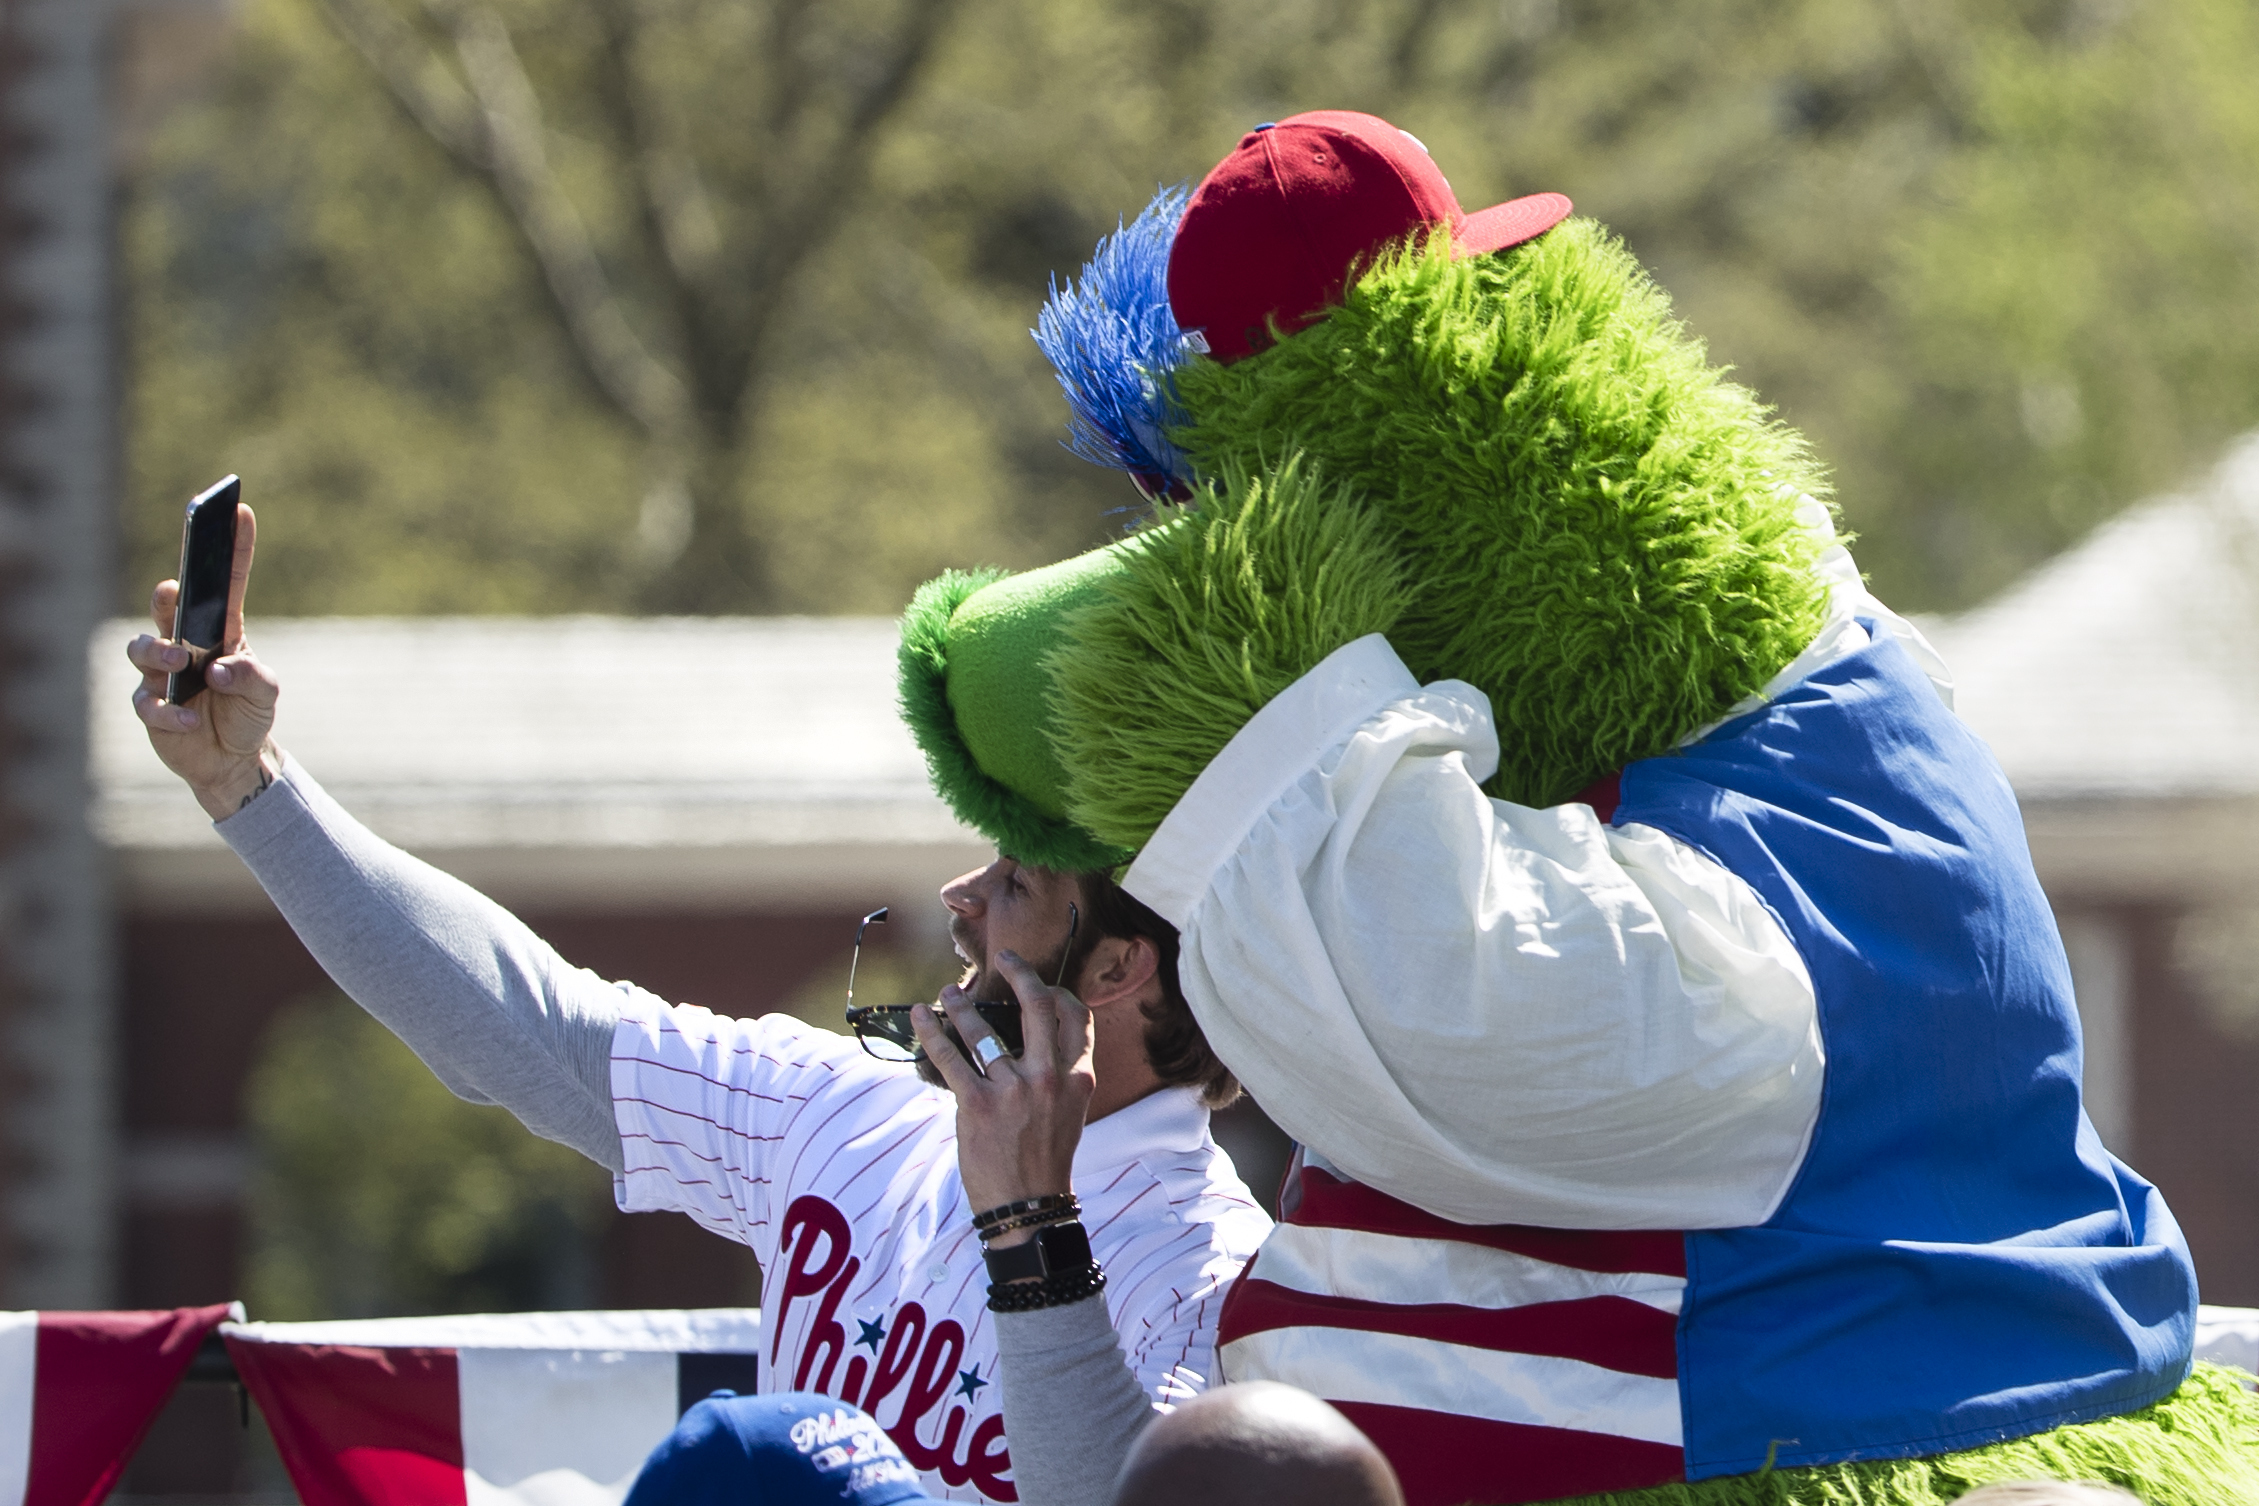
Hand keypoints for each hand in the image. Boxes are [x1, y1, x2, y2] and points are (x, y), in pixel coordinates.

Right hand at [127, 502, 281, 818]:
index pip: (226, 583)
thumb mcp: (265, 693)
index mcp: (220, 631)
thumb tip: (217, 670)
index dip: (232, 547)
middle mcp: (185, 644)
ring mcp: (162, 674)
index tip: (238, 510)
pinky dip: (169, 713)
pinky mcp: (151, 706)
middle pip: (166, 608)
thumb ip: (250, 676)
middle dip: (165, 596)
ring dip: (157, 652)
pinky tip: (190, 721)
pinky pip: (148, 703)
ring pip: (141, 648)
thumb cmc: (248, 713)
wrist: (232, 759)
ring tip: (179, 663)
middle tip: (171, 590)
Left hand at [913, 950, 1096, 1247]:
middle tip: (1004, 955)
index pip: (1076, 1017)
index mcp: (1078, 1078)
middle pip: (1038, 1005)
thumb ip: (1060, 1075)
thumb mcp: (1070, 1114)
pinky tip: (919, 1017)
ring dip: (961, 1004)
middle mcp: (1049, 1078)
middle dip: (1020, 972)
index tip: (1038, 983)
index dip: (1058, 991)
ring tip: (948, 993)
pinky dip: (929, 1033)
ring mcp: (1013, 1090)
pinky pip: (950, 1058)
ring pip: (984, 1029)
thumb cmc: (1046, 1160)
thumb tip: (1036, 1040)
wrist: (1027, 1208)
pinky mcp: (978, 1105)